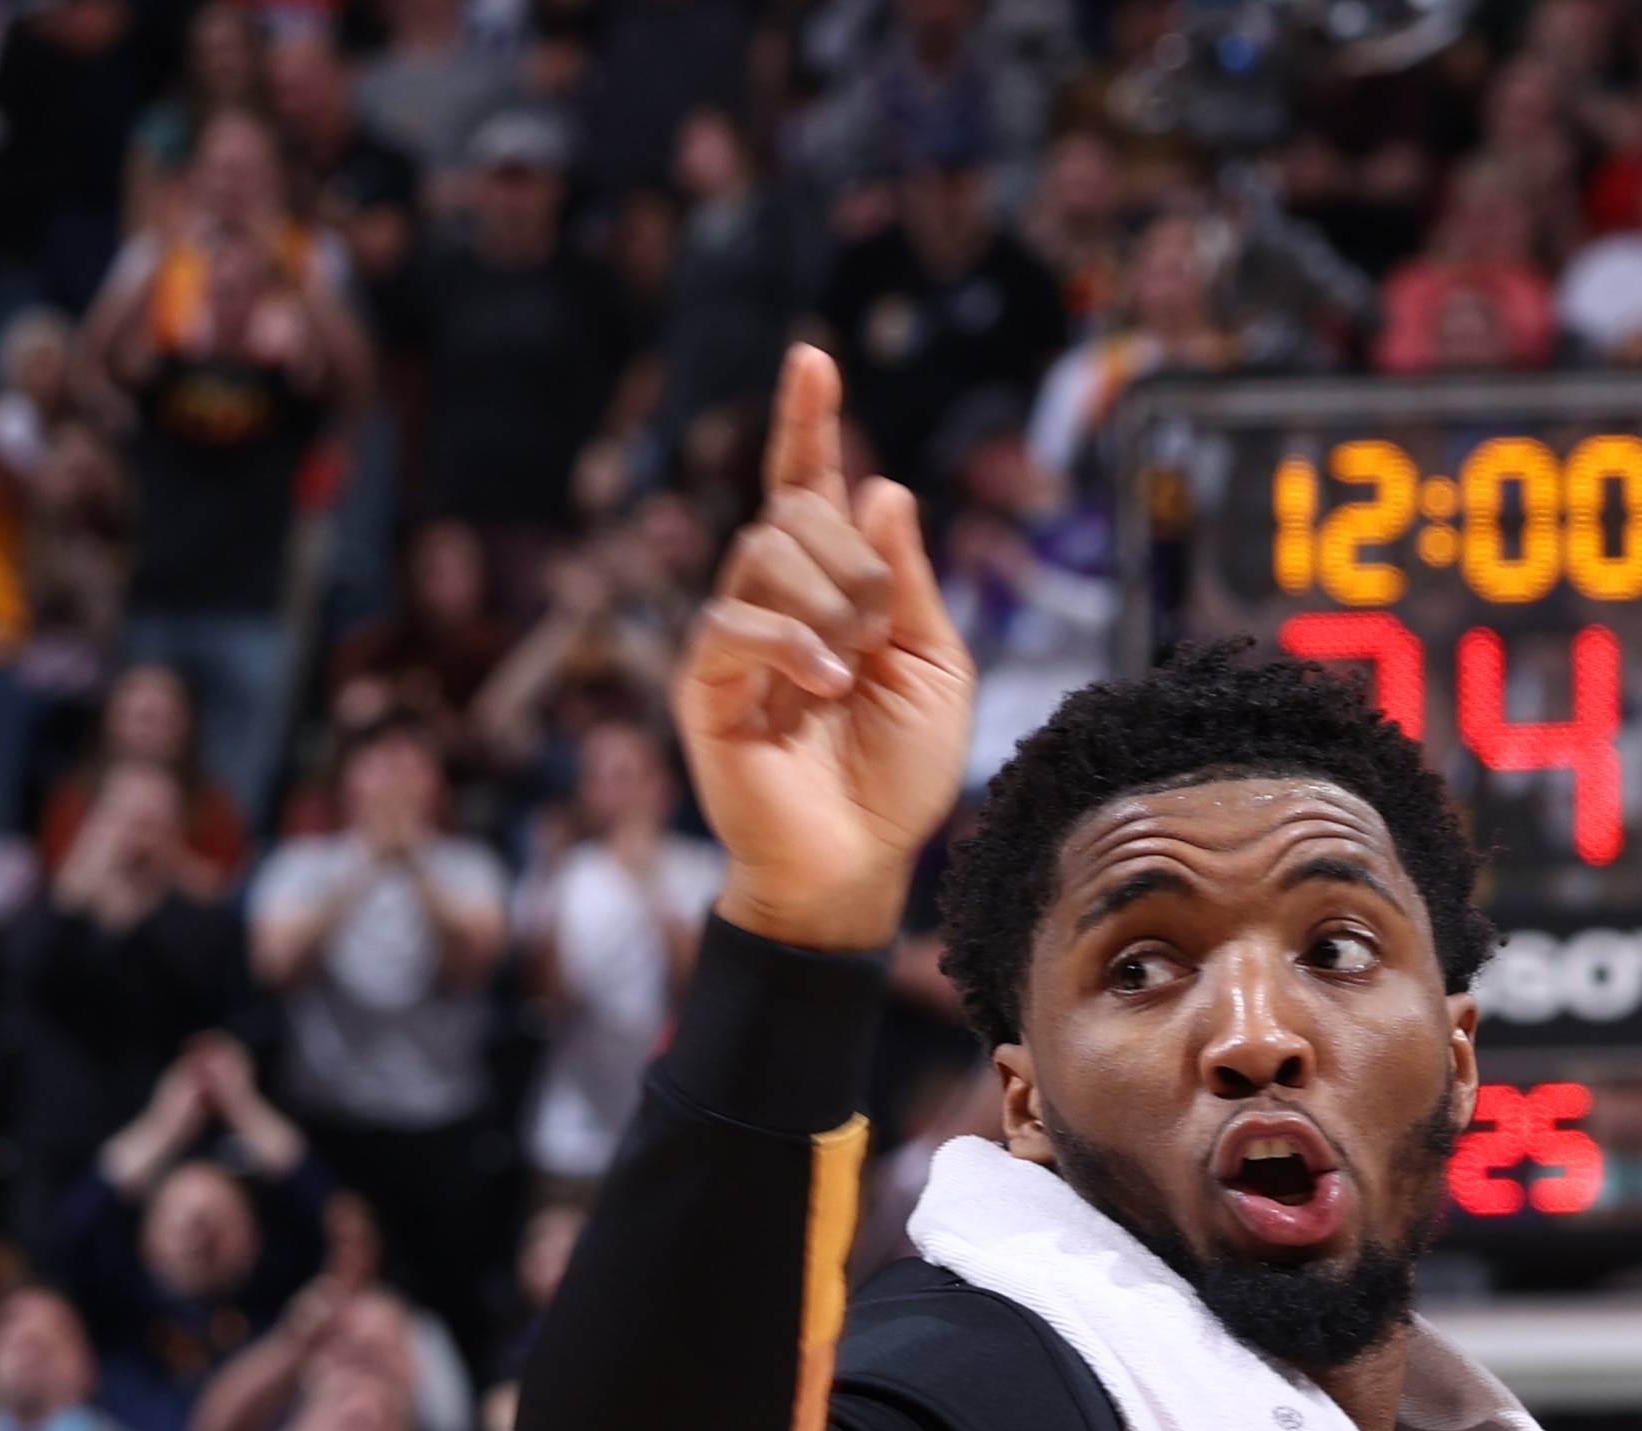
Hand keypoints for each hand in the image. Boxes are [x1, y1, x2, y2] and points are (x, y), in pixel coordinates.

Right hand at [678, 347, 972, 950]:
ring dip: (829, 603)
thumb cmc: (900, 773)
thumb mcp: (936, 669)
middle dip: (852, 560)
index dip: (810, 423)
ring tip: (851, 671)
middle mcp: (777, 598)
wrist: (861, 860)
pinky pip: (734, 622)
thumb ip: (912, 582)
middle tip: (877, 633)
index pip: (812, 485)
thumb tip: (885, 486)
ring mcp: (735, 636)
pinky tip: (826, 685)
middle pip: (795, 511)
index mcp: (835, 587)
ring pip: (764, 552)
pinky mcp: (705, 681)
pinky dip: (792, 644)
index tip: (812, 359)